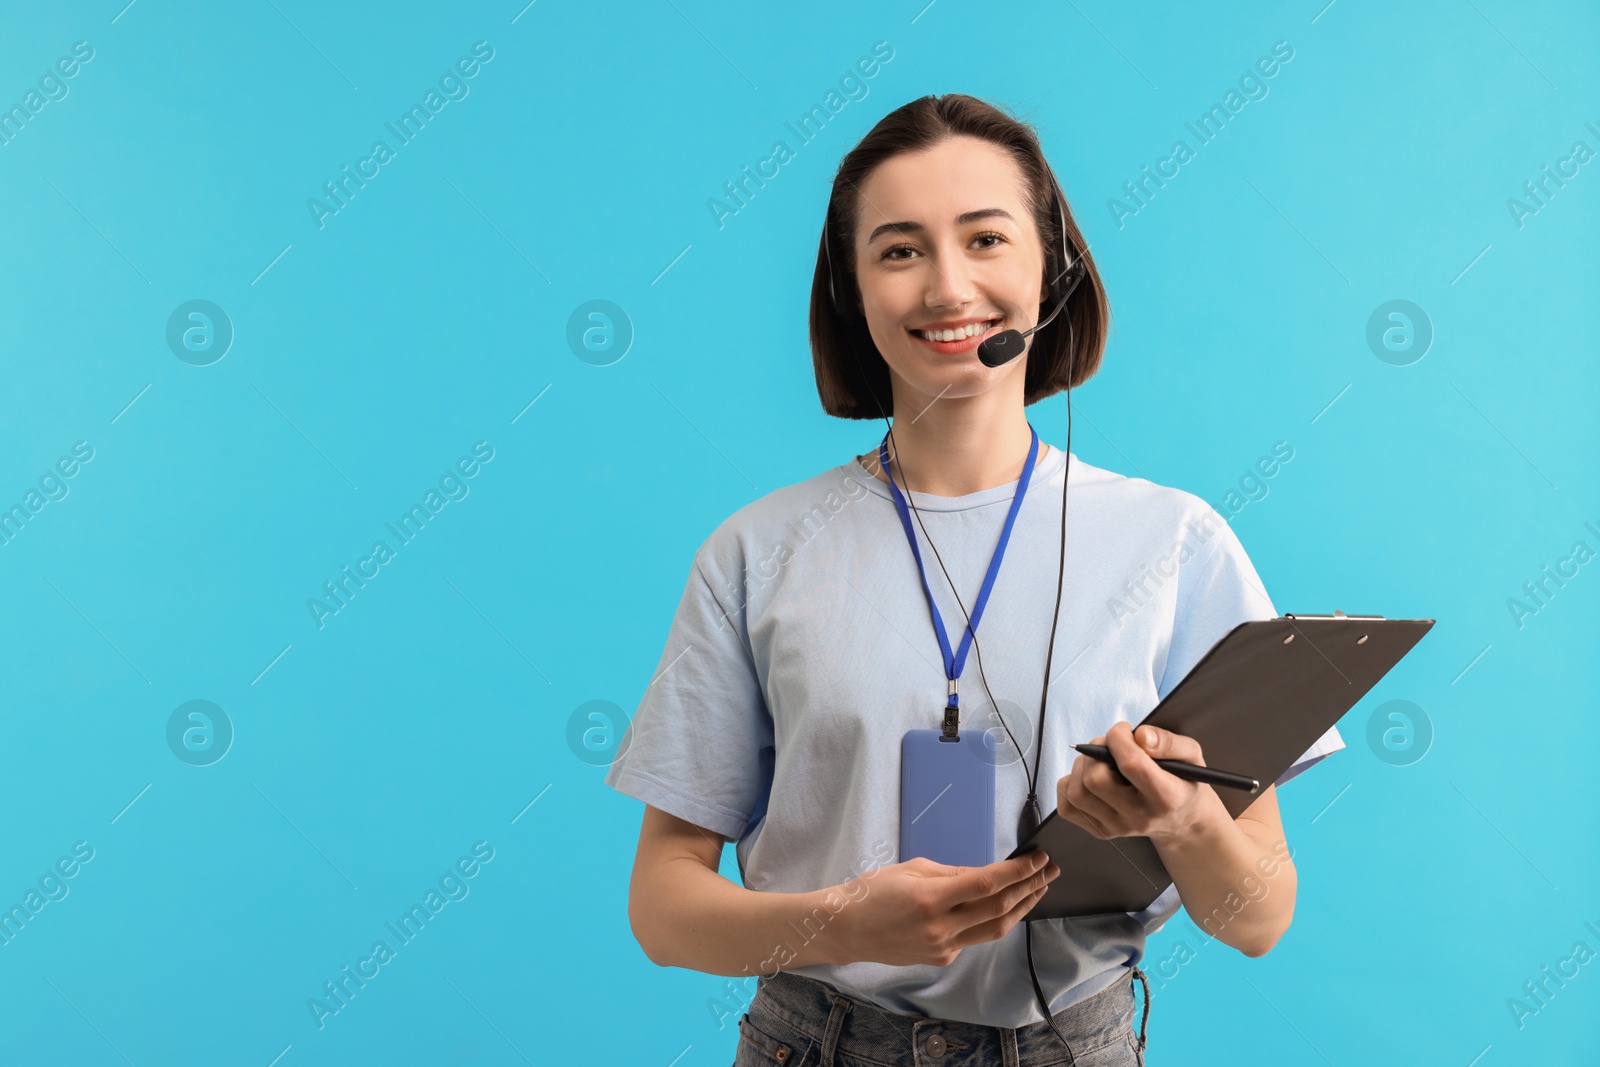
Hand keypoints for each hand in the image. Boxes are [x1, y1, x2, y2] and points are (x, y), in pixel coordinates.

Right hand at [827, 851, 1059, 966]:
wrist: (847, 929)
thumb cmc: (873, 891)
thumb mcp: (913, 869)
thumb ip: (953, 873)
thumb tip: (987, 874)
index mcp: (931, 898)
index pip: (987, 884)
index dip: (1018, 871)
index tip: (1038, 858)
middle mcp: (940, 927)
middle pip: (999, 908)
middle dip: (1029, 887)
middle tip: (1049, 871)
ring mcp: (942, 947)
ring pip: (995, 929)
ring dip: (1022, 908)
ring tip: (1039, 889)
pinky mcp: (941, 958)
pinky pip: (975, 938)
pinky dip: (994, 921)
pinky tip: (1005, 907)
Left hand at [1055, 721, 1227, 847]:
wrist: (1182, 821)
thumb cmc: (1184, 781)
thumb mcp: (1191, 756)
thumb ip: (1169, 742)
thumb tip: (1140, 736)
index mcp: (1166, 798)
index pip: (1131, 764)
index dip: (1119, 739)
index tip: (1122, 730)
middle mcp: (1139, 818)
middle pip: (1095, 780)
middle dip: (1096, 751)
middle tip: (1109, 744)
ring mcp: (1117, 828)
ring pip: (1077, 793)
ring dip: (1082, 766)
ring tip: (1100, 760)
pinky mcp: (1100, 831)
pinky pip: (1067, 807)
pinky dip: (1071, 785)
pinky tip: (1090, 778)